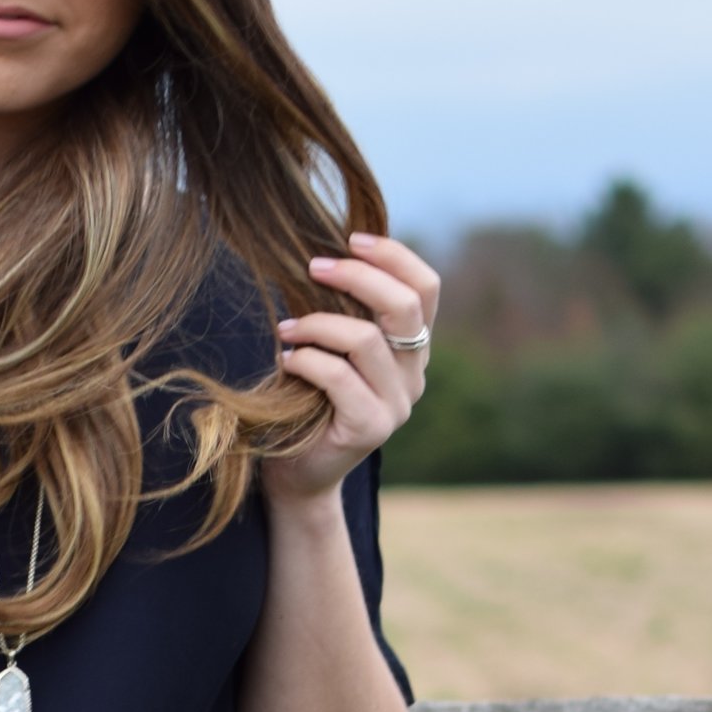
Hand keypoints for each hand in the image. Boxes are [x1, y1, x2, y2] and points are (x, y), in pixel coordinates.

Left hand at [261, 231, 442, 506]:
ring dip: (317, 324)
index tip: (351, 239)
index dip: (394, 256)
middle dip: (356, 276)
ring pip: (366, 339)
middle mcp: (415, 374)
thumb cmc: (311, 399)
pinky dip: (306, 360)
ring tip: (286, 328)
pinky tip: (287, 360)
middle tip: (312, 268)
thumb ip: (346, 310)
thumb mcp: (334, 346)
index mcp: (413, 348)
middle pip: (404, 306)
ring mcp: (398, 404)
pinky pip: (339, 376)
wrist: (300, 471)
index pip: (426, 288)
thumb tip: (326, 252)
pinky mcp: (372, 428)